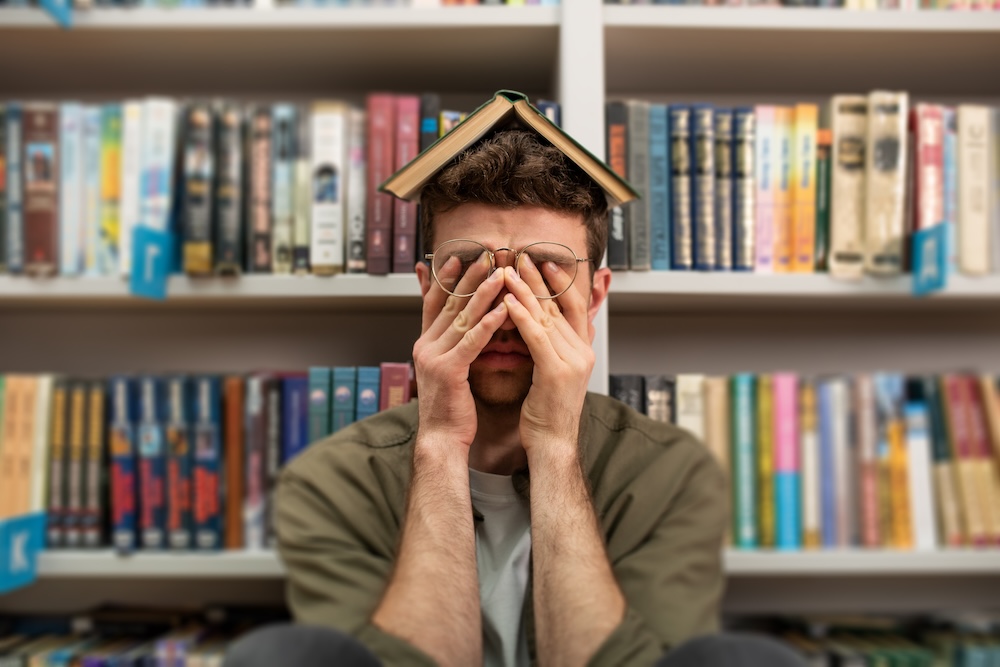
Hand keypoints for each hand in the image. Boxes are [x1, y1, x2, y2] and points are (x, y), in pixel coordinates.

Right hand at [412, 255, 508, 451]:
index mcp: (424, 344)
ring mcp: (434, 357)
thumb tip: (461, 328)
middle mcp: (425, 345)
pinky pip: (472, 341)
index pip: (434, 303)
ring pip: (462, 317)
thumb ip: (452, 346)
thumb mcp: (447, 370)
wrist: (441, 439)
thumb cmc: (450, 408)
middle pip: (449, 304)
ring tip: (500, 274)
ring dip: (483, 293)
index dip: (445, 279)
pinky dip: (488, 323)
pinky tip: (503, 310)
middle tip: (486, 256)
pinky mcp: (449, 370)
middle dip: (468, 278)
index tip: (458, 257)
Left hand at [501, 258, 593, 459]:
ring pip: (547, 317)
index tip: (544, 262)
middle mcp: (582, 351)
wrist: (553, 444)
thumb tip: (551, 327)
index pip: (573, 307)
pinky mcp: (556, 372)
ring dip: (526, 291)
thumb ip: (556, 348)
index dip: (560, 283)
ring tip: (508, 272)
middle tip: (522, 256)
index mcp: (583, 350)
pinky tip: (508, 301)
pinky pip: (537, 337)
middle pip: (559, 306)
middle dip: (539, 280)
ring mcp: (572, 361)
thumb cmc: (549, 412)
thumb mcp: (557, 374)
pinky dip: (522, 316)